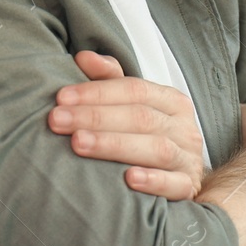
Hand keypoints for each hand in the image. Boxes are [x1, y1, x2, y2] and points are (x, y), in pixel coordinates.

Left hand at [49, 51, 207, 199]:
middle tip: (58, 120)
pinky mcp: (188, 188)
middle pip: (140, 117)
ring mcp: (188, 159)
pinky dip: (153, 181)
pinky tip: (129, 179)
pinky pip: (174, 184)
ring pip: (156, 148)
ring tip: (79, 143)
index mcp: (171, 101)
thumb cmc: (146, 138)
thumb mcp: (131, 107)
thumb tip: (84, 58)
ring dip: (114, 144)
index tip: (61, 98)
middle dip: (95, 117)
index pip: (134, 89)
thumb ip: (109, 80)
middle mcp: (183, 128)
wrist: (177, 179)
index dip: (97, 92)